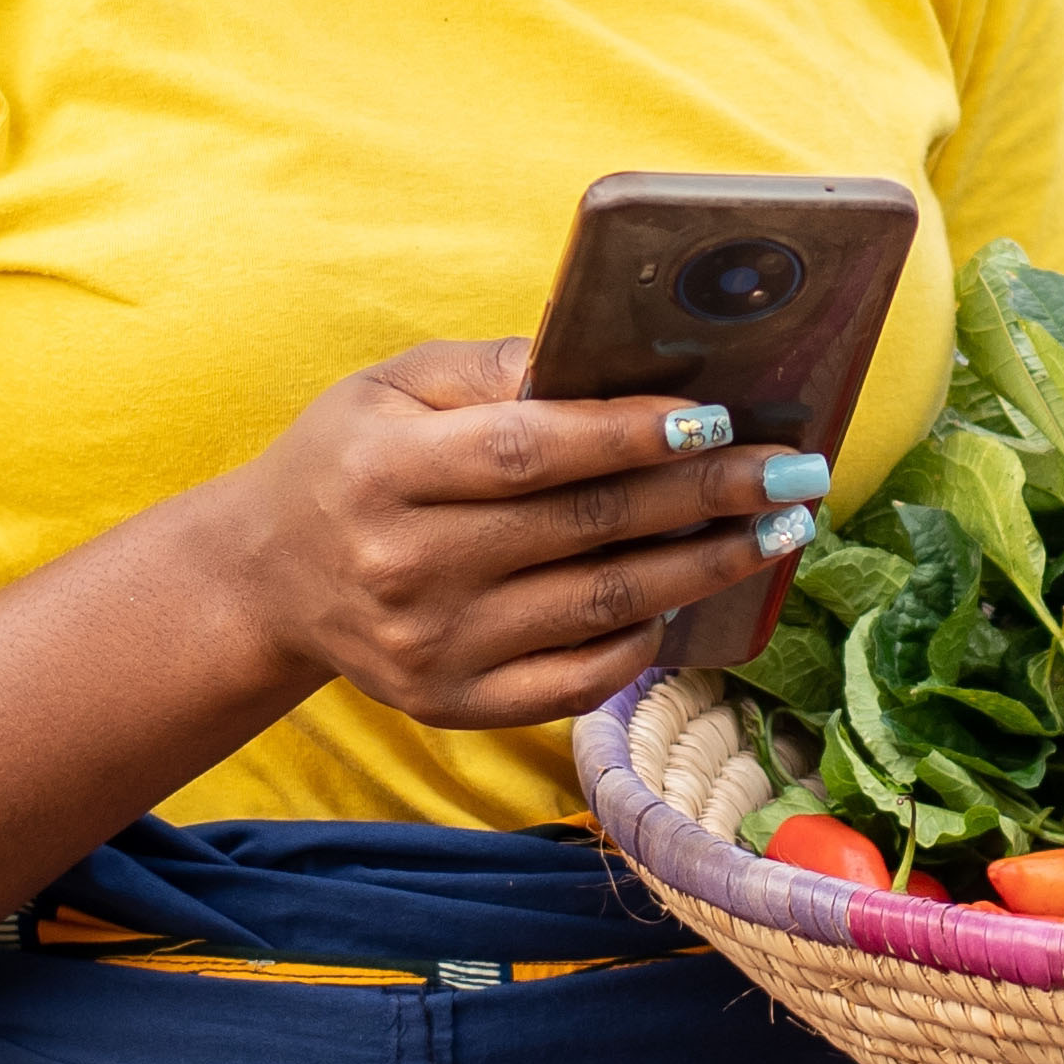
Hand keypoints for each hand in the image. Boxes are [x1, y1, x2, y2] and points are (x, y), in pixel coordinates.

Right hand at [211, 337, 817, 730]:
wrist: (268, 579)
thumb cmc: (350, 458)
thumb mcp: (395, 384)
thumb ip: (498, 368)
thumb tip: (613, 358)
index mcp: (387, 470)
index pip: (530, 451)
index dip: (630, 435)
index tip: (719, 418)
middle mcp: (407, 566)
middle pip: (585, 529)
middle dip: (705, 497)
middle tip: (794, 472)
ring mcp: (432, 649)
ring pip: (599, 607)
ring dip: (704, 568)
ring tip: (777, 528)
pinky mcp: (453, 706)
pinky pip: (577, 680)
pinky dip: (645, 637)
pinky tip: (694, 597)